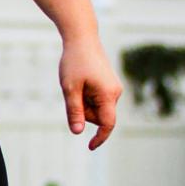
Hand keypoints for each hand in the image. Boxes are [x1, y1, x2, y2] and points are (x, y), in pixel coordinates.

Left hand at [59, 34, 121, 150]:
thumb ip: (74, 111)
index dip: (99, 137)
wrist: (82, 38)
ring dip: (84, 102)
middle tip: (72, 91)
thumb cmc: (74, 62)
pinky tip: (81, 81)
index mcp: (108, 94)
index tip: (90, 147)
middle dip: (83, 111)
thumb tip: (77, 132)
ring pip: (96, 108)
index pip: (107, 124)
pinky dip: (86, 96)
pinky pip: (97, 99)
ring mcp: (113, 88)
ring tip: (77, 83)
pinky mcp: (109, 85)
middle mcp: (115, 93)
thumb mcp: (70, 88)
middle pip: (98, 116)